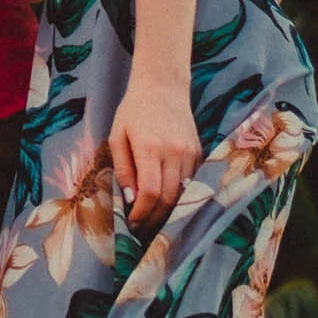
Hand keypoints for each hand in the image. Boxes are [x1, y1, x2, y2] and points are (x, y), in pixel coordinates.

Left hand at [108, 72, 201, 230]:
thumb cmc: (133, 111)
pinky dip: (181, 198)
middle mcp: (174, 152)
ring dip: (170, 214)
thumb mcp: (118, 136)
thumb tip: (130, 199)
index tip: (132, 223)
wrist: (163, 87)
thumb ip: (124, 169)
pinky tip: (169, 206)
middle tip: (142, 231)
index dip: (142, 213)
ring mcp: (190, 153)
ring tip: (154, 224)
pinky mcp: (199, 153)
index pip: (151, 192)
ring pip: (184, 195)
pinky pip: (193, 184)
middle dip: (155, 220)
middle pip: (170, 199)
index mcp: (150, 147)